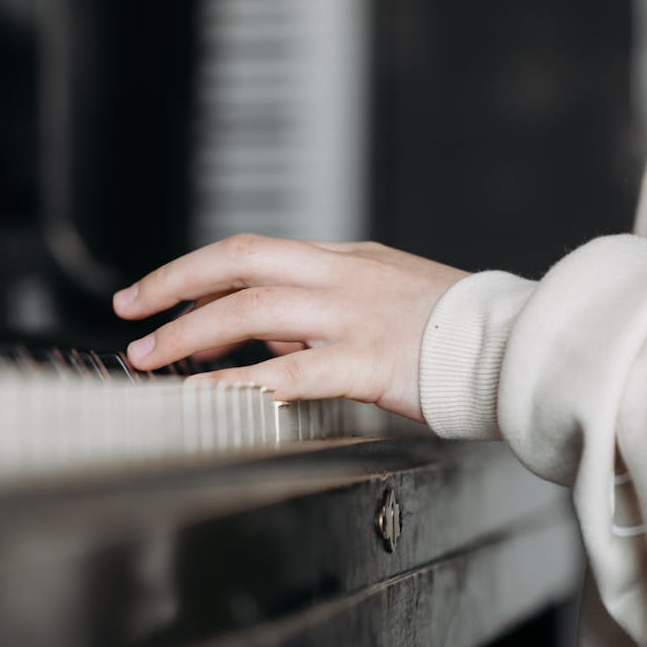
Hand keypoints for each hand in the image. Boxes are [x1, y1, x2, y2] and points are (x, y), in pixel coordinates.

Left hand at [112, 234, 468, 421]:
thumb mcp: (384, 296)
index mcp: (344, 258)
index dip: (195, 269)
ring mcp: (354, 314)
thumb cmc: (453, 330)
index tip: (156, 290)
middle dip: (173, 285)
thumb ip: (327, 306)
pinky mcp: (369, 360)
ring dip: (191, 332)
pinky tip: (206, 394)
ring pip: (252, 310)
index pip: (252, 251)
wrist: (515, 345)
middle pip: (238, 262)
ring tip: (151, 357)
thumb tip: (269, 331)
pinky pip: (290, 369)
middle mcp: (342, 275)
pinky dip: (239, 381)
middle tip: (130, 311)